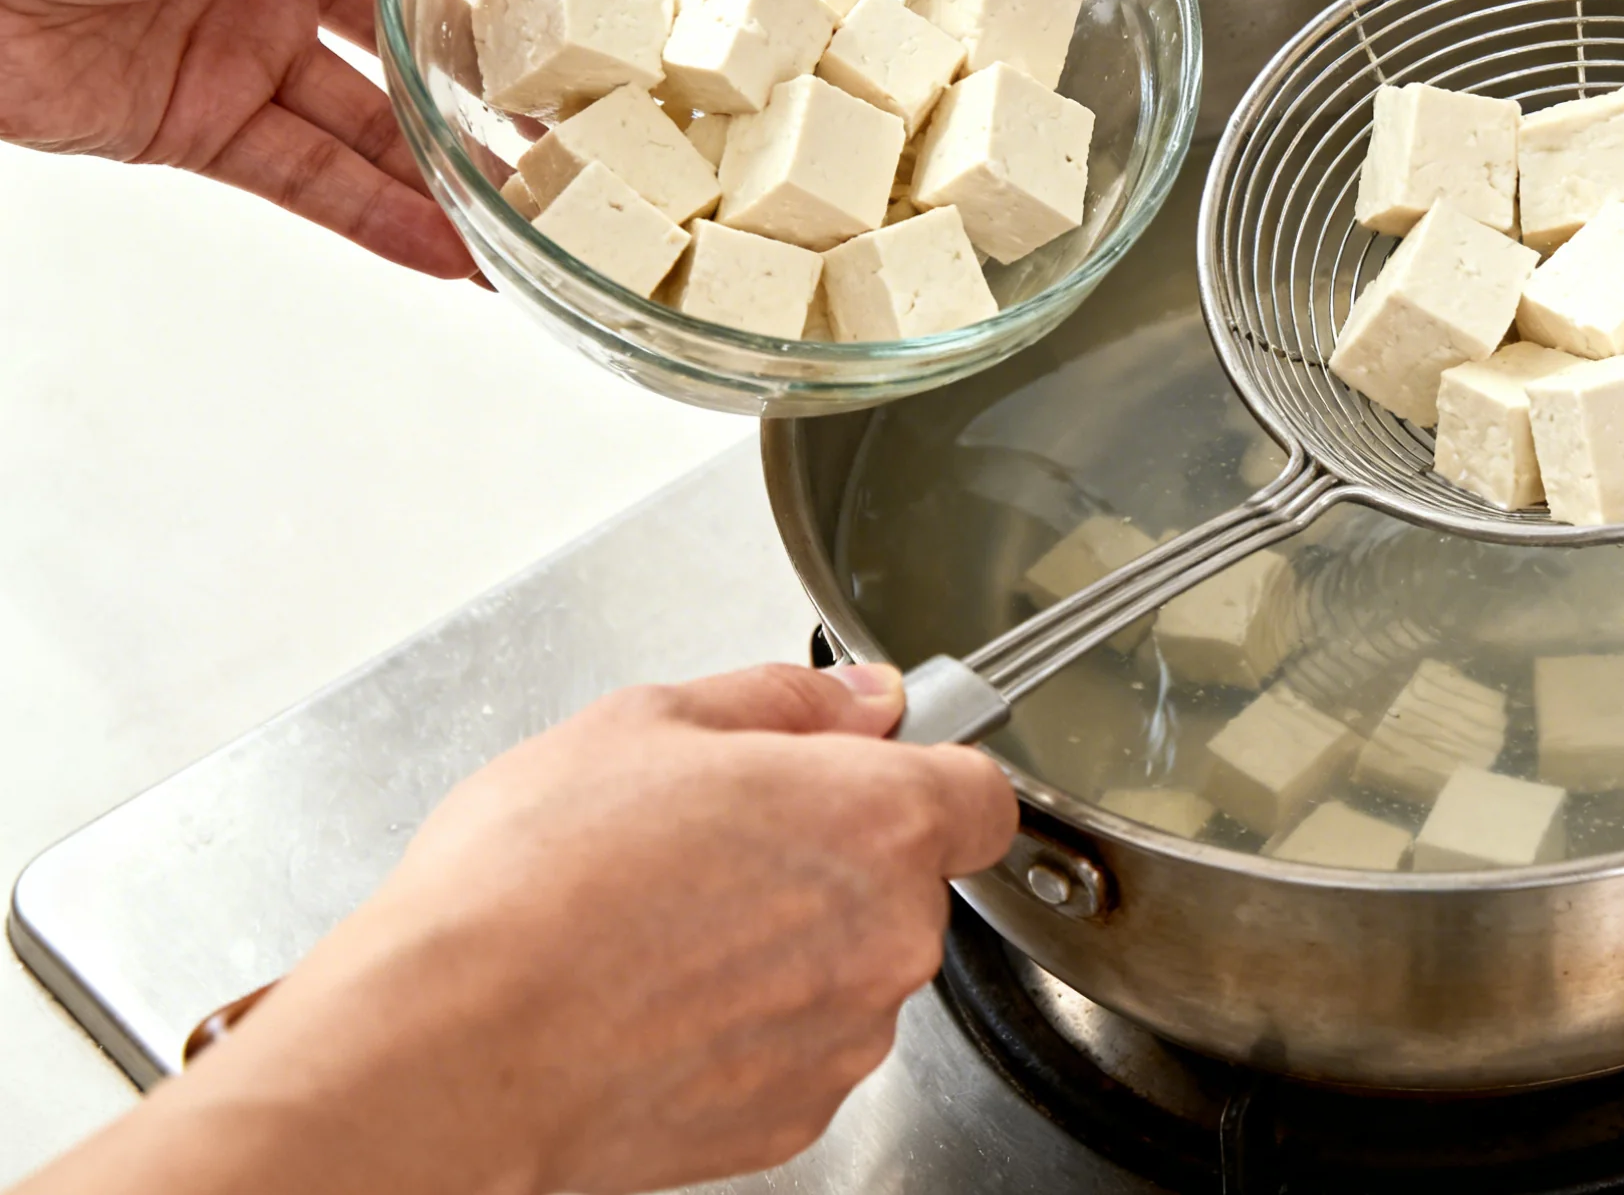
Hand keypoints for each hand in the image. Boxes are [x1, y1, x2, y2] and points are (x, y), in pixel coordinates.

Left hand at [0, 0, 614, 276]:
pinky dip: (388, 220)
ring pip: (386, 113)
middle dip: (516, 66)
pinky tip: (455, 253)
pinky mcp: (208, 119)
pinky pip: (320, 178)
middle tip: (600, 109)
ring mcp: (250, 34)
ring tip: (543, 210)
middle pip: (431, 13)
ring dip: (462, 166)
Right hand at [13, 662, 1017, 1194]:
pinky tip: (655, 1000)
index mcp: (877, 821)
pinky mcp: (795, 1117)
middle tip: (713, 841)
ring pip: (849, 968)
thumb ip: (784, 702)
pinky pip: (799, 1046)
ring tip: (660, 926)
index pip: (981, 793)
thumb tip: (860, 699)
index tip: (873, 766)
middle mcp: (888, 937)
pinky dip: (747, 1025)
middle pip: (904, 882)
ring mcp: (845, 1038)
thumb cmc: (530, 891)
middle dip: (829, 856)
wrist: (448, 1056)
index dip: (925, 772)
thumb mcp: (645, 723)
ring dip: (786, 945)